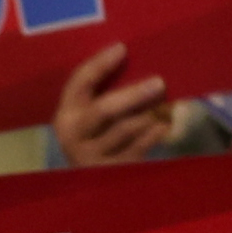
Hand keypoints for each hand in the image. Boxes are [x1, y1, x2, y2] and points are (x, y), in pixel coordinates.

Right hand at [48, 43, 176, 167]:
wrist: (88, 184)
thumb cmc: (94, 136)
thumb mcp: (87, 115)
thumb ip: (102, 92)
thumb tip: (132, 60)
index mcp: (66, 113)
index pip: (80, 83)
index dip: (100, 64)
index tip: (122, 48)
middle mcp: (73, 135)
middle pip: (104, 110)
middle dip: (133, 94)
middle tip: (159, 82)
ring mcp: (91, 156)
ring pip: (123, 130)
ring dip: (148, 114)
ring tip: (165, 103)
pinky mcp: (110, 171)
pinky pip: (136, 149)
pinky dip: (152, 135)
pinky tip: (164, 124)